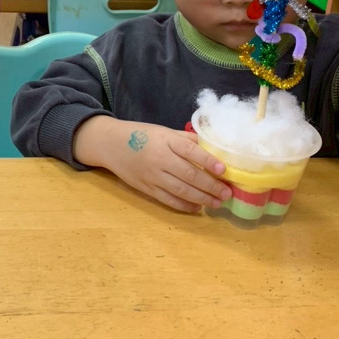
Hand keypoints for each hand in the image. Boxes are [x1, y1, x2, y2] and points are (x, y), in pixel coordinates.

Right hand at [74, 118, 230, 212]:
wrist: (111, 144)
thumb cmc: (141, 135)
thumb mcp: (164, 131)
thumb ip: (186, 140)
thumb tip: (212, 148)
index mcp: (165, 140)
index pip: (190, 151)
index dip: (208, 161)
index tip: (224, 170)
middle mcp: (159, 158)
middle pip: (189, 174)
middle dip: (211, 185)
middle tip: (227, 193)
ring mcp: (152, 175)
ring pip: (181, 190)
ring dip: (202, 198)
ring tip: (218, 203)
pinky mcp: (146, 188)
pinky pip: (168, 200)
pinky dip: (184, 205)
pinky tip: (198, 207)